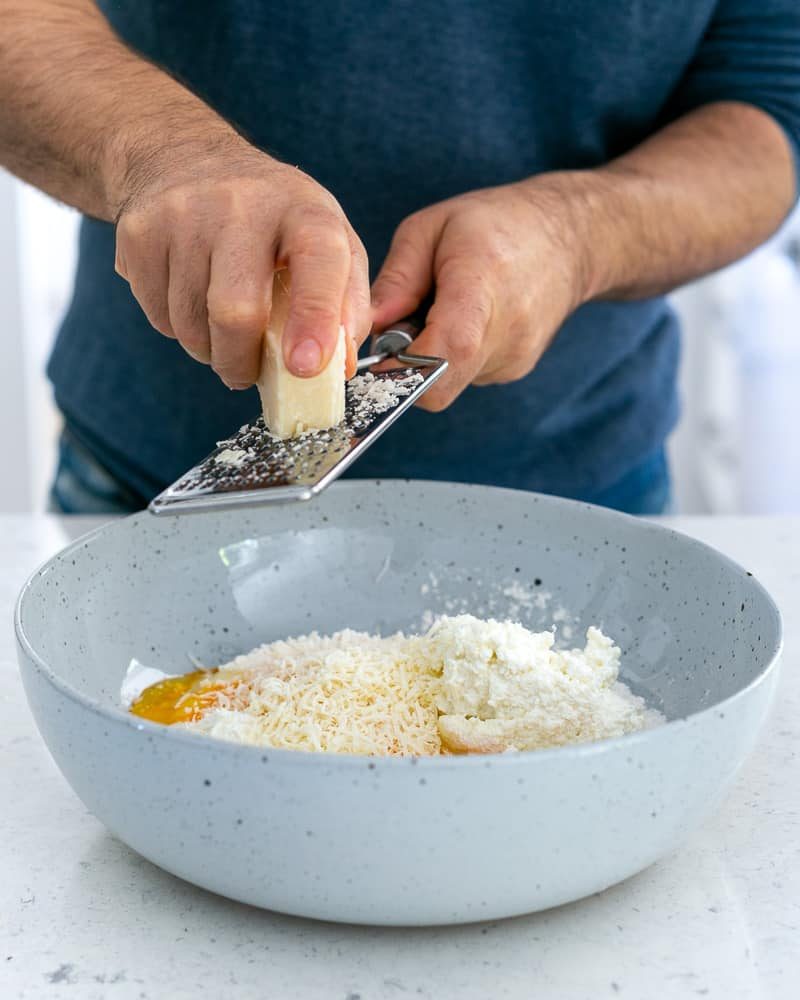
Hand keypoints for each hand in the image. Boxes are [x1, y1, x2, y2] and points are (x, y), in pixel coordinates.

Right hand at [114, 134, 368, 387]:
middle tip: (250, 373)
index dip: (315, 318)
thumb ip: (347, 304)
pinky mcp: (139, 234)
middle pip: (235, 311)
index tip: (305, 367)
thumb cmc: (273, 218)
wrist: (183, 157)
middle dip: (243, 362)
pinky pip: (159, 317)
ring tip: (223, 332)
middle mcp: (242, 205)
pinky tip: (193, 304)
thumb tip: (339, 365)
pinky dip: (181, 331)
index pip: (318, 260)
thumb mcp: (329, 240)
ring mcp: (182, 215)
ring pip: (191, 325)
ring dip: (211, 351)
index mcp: (303, 209)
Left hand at [370, 176, 591, 409]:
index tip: (379, 354)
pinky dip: (452, 356)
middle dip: (407, 366)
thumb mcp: (431, 228)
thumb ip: (395, 280)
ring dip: (431, 356)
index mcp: (482, 285)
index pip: (446, 352)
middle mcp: (506, 332)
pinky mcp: (515, 370)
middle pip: (439, 384)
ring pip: (448, 382)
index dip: (403, 365)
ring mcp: (515, 357)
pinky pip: (466, 376)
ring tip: (446, 310)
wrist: (571, 237)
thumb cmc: (497, 223)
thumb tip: (367, 328)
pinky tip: (467, 319)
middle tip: (407, 323)